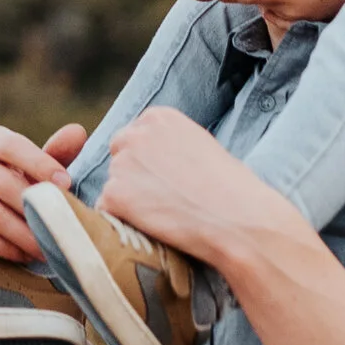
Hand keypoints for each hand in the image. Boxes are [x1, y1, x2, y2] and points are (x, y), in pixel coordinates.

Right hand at [0, 119, 85, 264]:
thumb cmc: (8, 193)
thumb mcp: (31, 173)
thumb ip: (54, 155)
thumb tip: (78, 132)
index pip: (9, 144)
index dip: (39, 163)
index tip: (66, 184)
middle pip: (1, 182)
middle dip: (35, 208)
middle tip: (61, 228)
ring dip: (25, 234)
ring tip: (48, 247)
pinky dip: (6, 248)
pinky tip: (24, 256)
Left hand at [100, 107, 296, 268]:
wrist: (238, 218)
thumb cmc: (232, 188)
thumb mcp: (201, 146)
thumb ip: (171, 145)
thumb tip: (154, 163)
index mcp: (158, 117)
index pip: (135, 136)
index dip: (148, 162)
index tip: (166, 180)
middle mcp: (135, 133)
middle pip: (118, 156)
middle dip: (132, 177)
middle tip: (160, 201)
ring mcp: (122, 164)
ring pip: (113, 185)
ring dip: (129, 202)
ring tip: (163, 217)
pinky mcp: (115, 194)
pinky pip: (106, 211)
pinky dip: (123, 223)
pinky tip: (152, 228)